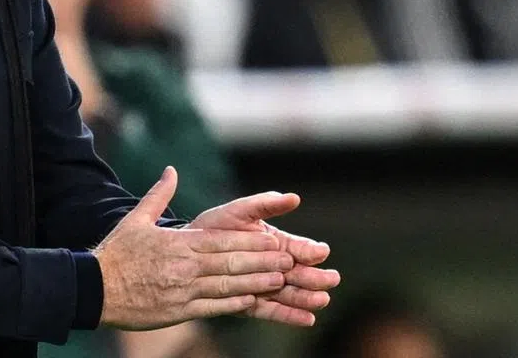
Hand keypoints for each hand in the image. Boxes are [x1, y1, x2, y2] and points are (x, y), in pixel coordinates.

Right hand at [93, 167, 294, 330]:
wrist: (95, 288)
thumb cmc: (117, 253)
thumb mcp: (136, 219)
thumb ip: (158, 195)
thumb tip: (171, 170)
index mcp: (177, 243)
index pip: (221, 241)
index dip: (249, 242)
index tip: (272, 239)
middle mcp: (184, 266)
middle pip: (230, 263)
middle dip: (261, 261)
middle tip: (287, 259)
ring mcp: (183, 290)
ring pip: (226, 286)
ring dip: (255, 283)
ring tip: (278, 279)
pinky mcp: (178, 312)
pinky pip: (212, 308)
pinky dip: (233, 304)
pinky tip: (251, 301)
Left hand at [188, 192, 340, 326]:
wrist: (186, 250)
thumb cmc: (216, 226)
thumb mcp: (240, 211)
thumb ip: (266, 204)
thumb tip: (294, 198)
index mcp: (274, 243)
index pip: (297, 247)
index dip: (309, 250)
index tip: (321, 251)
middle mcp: (272, 266)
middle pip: (298, 272)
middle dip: (315, 276)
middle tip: (331, 279)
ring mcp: (263, 285)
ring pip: (289, 293)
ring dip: (307, 297)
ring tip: (321, 300)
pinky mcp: (251, 303)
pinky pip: (272, 310)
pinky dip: (290, 315)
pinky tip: (308, 319)